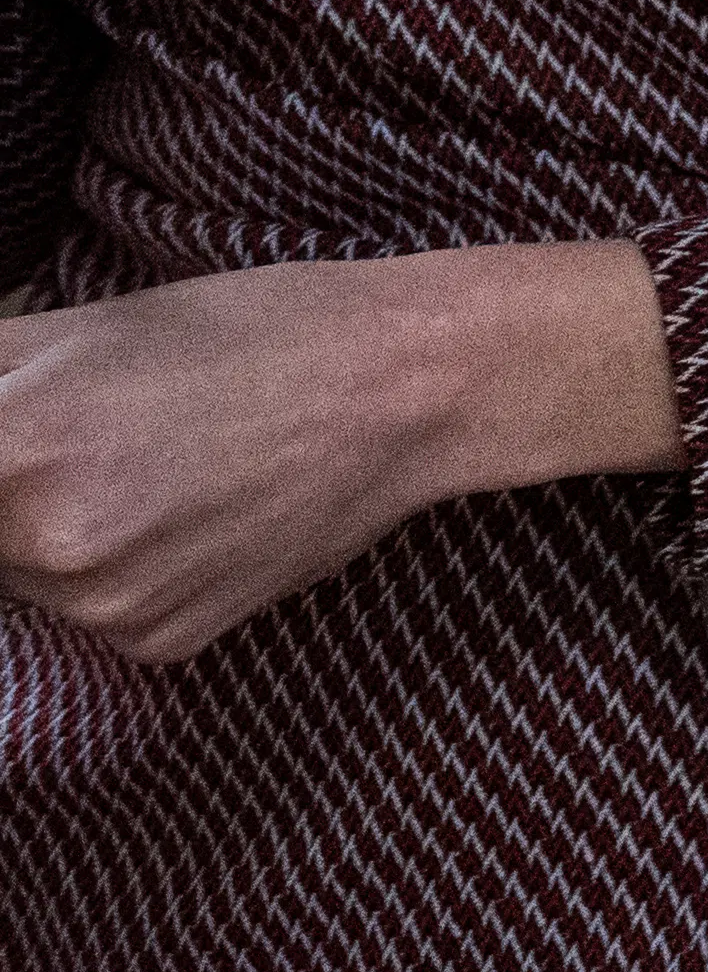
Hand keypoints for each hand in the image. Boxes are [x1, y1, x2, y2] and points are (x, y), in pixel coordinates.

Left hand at [0, 241, 679, 663]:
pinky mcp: (156, 643)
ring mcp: (103, 606)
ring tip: (145, 467)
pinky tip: (185, 512)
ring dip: (48, 533)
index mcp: (12, 445)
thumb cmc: (247, 332)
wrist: (404, 388)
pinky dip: (118, 569)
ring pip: (21, 578)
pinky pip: (91, 612)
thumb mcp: (80, 327)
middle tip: (82, 440)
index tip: (23, 450)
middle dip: (8, 490)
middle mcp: (47, 544)